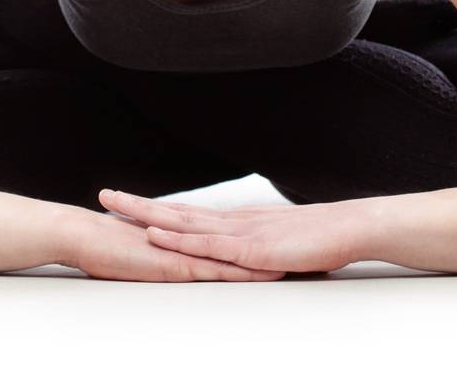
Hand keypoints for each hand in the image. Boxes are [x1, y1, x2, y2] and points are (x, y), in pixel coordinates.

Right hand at [57, 206, 287, 281]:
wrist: (79, 234)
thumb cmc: (102, 244)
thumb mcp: (139, 250)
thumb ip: (158, 252)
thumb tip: (167, 257)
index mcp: (183, 240)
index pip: (226, 240)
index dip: (254, 242)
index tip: (282, 243)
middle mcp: (190, 243)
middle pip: (238, 245)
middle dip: (271, 249)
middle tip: (304, 250)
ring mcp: (184, 254)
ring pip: (235, 258)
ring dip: (265, 261)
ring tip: (297, 263)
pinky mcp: (176, 266)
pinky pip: (215, 271)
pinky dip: (241, 273)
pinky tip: (263, 275)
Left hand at [97, 188, 363, 273]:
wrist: (350, 228)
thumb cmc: (322, 240)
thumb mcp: (281, 246)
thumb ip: (260, 252)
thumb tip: (248, 261)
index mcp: (238, 224)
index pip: (189, 215)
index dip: (157, 209)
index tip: (130, 203)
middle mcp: (233, 223)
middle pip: (176, 213)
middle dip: (138, 205)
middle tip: (106, 195)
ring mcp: (239, 234)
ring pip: (184, 224)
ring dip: (148, 216)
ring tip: (117, 207)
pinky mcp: (249, 248)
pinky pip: (206, 245)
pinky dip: (178, 240)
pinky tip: (156, 236)